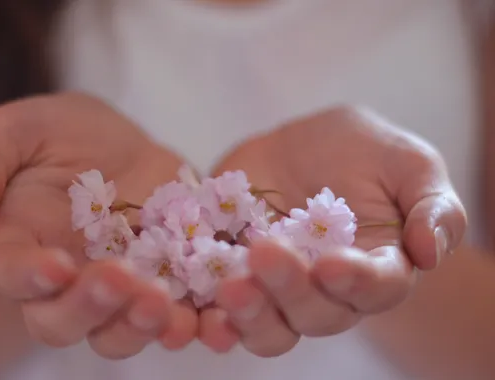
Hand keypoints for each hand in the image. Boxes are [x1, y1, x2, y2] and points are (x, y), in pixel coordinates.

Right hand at [0, 93, 196, 358]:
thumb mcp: (19, 128)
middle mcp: (62, 282)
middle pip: (61, 321)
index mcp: (18, 246)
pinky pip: (172, 317)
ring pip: (116, 332)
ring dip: (137, 326)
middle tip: (119, 279)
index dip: (30, 277)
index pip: (12, 273)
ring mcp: (114, 289)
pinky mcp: (161, 283)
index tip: (57, 267)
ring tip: (164, 305)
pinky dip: (188, 323)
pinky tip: (208, 316)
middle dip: (89, 308)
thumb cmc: (58, 135)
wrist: (117, 146)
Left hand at [199, 106, 466, 356]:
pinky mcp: (236, 279)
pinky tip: (195, 307)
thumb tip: (430, 252)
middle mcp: (328, 292)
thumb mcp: (407, 163)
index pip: (376, 289)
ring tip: (227, 289)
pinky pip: (222, 312)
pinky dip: (208, 316)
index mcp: (377, 269)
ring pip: (269, 328)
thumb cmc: (362, 152)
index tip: (332, 263)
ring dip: (249, 316)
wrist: (299, 146)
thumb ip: (431, 205)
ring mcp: (279, 291)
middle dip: (291, 290)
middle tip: (265, 253)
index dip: (357, 283)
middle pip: (316, 315)